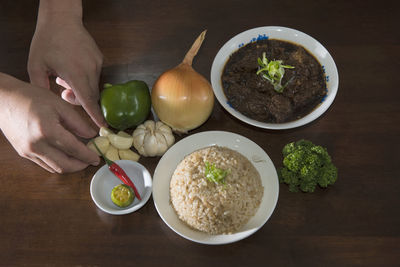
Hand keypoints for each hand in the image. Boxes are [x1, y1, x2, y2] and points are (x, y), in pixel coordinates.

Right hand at [0, 74, 99, 172]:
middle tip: (90, 160)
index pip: (74, 149)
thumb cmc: (31, 98)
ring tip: (80, 158)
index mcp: (47, 131)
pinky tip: (65, 155)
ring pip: (55, 168)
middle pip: (65, 166)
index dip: (88, 155)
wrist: (3, 100)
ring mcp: (28, 152)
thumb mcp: (59, 105)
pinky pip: (45, 165)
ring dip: (70, 167)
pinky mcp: (24, 154)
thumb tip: (92, 135)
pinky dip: (58, 163)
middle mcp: (37, 145)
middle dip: (81, 166)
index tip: (97, 157)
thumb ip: (78, 122)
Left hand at [28, 0, 105, 127]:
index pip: (88, 99)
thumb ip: (42, 87)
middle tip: (63, 91)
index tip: (103, 126)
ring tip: (64, 77)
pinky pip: (95, 75)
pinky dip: (85, 78)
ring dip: (81, 88)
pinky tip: (72, 67)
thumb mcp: (36, 66)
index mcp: (74, 72)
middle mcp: (90, 69)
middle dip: (80, 100)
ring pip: (93, 86)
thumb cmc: (46, 41)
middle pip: (91, 95)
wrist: (61, 18)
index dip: (95, 114)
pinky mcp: (99, 58)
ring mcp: (97, 63)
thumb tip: (50, 105)